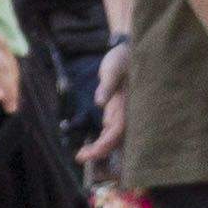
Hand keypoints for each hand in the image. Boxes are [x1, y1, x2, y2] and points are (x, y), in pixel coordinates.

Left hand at [80, 42, 130, 170]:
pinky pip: (111, 130)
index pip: (116, 132)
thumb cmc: (121, 58)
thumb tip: (99, 102)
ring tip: (82, 154)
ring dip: (100, 147)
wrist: (128, 51)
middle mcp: (127, 112)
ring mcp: (123, 113)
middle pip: (116, 139)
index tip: (87, 153)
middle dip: (100, 151)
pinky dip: (102, 140)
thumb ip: (107, 84)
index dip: (103, 145)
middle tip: (80, 156)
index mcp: (127, 105)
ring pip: (114, 137)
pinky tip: (90, 145)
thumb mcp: (113, 67)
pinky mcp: (117, 111)